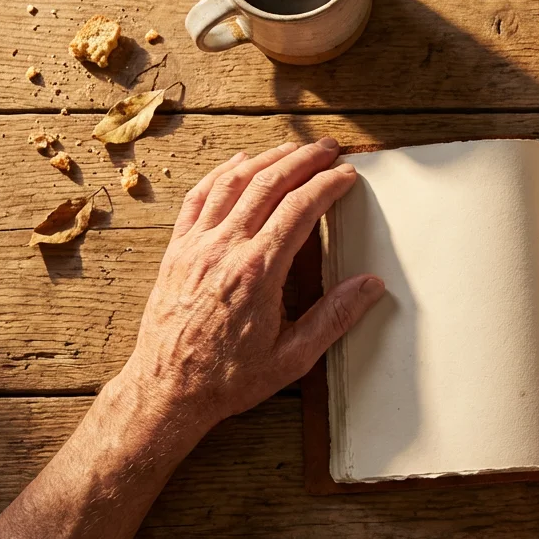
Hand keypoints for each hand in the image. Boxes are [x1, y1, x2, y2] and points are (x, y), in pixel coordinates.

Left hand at [118, 139, 384, 436]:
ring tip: (292, 148)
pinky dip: (222, 173)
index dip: (328, 185)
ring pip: (234, 182)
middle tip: (328, 149)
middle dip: (303, 159)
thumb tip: (371, 286)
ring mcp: (196, 246)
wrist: (167, 390)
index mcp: (258, 273)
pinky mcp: (177, 250)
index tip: (346, 175)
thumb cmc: (227, 378)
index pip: (300, 209)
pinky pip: (199, 197)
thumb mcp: (292, 358)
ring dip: (266, 158)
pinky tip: (239, 163)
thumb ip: (334, 318)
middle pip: (269, 184)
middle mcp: (225, 250)